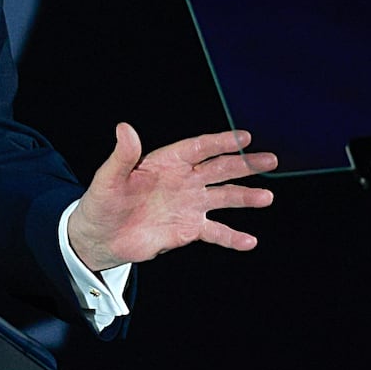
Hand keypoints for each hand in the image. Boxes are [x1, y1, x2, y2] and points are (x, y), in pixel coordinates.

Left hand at [67, 123, 276, 270]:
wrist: (100, 236)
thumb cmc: (101, 203)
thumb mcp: (108, 178)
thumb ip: (122, 155)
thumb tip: (124, 128)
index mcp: (165, 163)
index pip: (198, 148)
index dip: (220, 142)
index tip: (244, 137)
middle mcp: (182, 181)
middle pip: (219, 169)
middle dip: (244, 164)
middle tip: (270, 160)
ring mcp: (188, 205)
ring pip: (223, 197)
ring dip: (245, 197)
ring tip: (266, 197)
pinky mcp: (188, 229)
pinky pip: (215, 231)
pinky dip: (232, 237)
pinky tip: (249, 241)